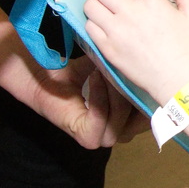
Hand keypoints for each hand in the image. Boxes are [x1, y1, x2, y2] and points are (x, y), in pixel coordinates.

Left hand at [12, 56, 142, 149]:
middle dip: (138, 94)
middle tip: (131, 67)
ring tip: (109, 70)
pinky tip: (96, 77)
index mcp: (122, 118)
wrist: (36, 74)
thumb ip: (125, 67)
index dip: (153, 95)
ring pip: (122, 121)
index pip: (150, 114)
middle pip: (142, 121)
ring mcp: (100, 136)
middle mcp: (114, 130)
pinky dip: (101, 97)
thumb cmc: (69, 70)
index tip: (152, 69)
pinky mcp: (85, 136)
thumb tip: (148, 51)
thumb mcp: (106, 66)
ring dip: (118, 94)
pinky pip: (102, 119)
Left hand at [83, 0, 188, 102]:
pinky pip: (89, 27)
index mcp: (152, 0)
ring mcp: (115, 30)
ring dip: (97, 5)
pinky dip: (95, 25)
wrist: (176, 78)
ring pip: (90, 5)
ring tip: (106, 11)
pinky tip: (106, 28)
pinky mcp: (107, 47)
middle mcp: (130, 11)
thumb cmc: (187, 47)